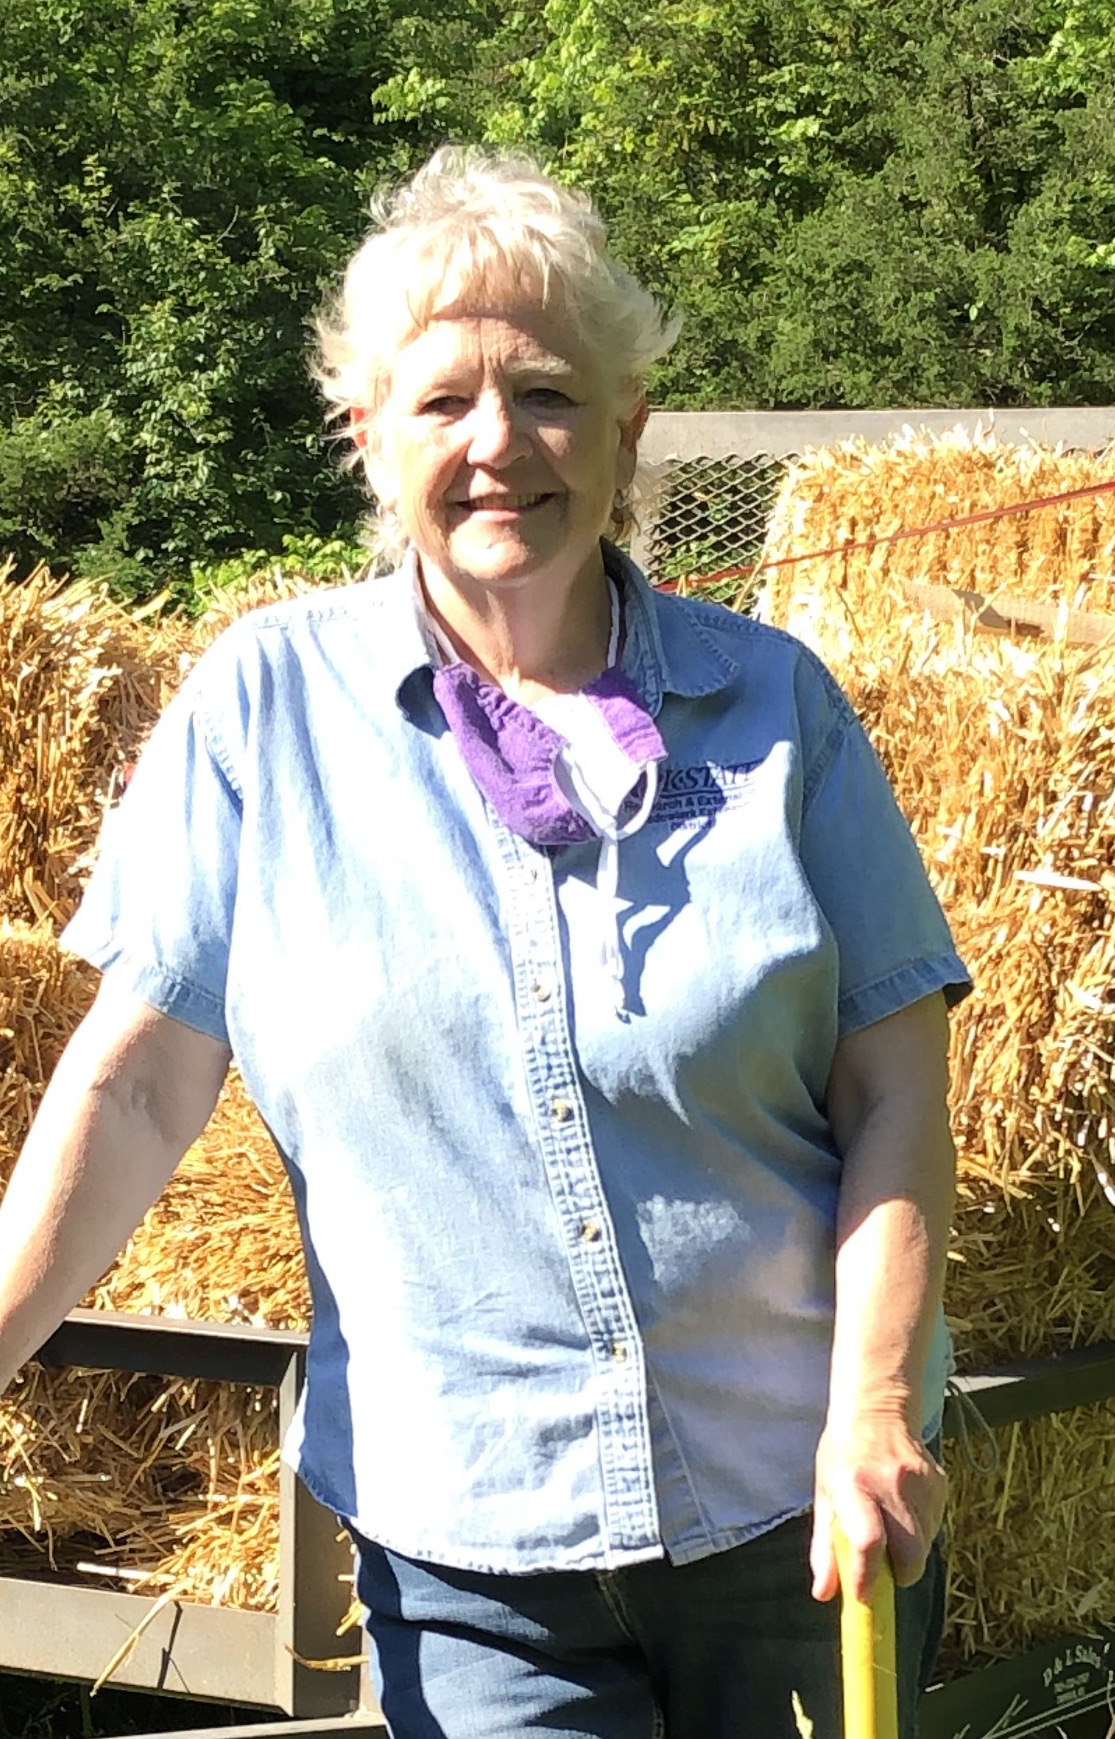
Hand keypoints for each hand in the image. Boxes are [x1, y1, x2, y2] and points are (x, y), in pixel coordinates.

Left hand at [809, 1410, 945, 1603]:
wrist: (876, 1409)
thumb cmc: (843, 1457)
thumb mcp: (824, 1495)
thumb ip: (824, 1548)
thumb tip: (823, 1594)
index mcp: (854, 1486)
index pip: (868, 1542)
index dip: (868, 1577)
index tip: (864, 1596)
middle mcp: (891, 1483)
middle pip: (910, 1555)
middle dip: (899, 1573)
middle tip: (884, 1565)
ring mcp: (920, 1482)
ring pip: (926, 1545)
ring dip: (910, 1550)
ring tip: (890, 1523)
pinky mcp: (940, 1482)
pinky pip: (936, 1527)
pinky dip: (922, 1530)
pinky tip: (905, 1507)